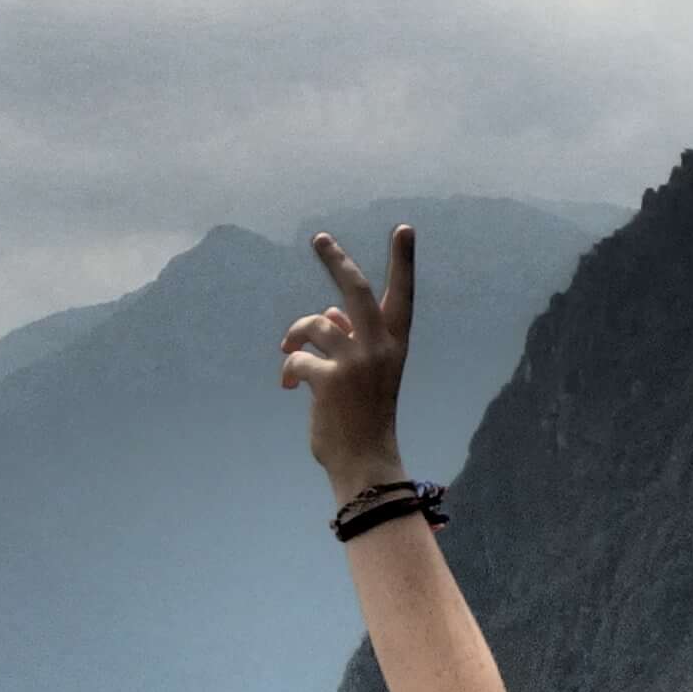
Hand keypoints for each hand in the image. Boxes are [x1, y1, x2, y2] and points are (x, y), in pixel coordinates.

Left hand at [284, 225, 415, 496]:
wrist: (365, 462)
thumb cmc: (364, 419)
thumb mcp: (365, 376)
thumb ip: (351, 341)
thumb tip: (329, 315)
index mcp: (394, 346)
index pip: (402, 296)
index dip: (403, 262)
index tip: (404, 229)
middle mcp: (380, 348)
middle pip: (355, 290)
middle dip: (336, 260)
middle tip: (319, 238)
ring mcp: (356, 362)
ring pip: (316, 323)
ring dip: (295, 335)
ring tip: (288, 350)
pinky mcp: (330, 379)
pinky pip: (296, 357)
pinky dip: (288, 370)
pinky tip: (290, 387)